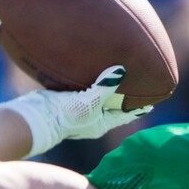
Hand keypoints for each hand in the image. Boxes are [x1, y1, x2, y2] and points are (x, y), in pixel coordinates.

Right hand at [0, 65, 152, 156]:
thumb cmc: (61, 116)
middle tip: (143, 79)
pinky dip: (92, 78)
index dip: (141, 105)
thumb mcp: (86, 103)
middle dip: (129, 93)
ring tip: (121, 71)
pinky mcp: (67, 99)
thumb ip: (103, 87)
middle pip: (116, 103)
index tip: (156, 94)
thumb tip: (121, 71)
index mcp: (102, 122)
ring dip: (110, 85)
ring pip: (101, 94)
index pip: (128, 113)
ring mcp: (80, 108)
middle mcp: (93, 117)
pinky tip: (92, 66)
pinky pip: (85, 87)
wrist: (32, 118)